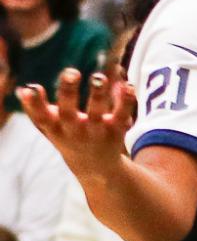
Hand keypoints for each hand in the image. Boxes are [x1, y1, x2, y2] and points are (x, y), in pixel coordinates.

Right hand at [17, 70, 136, 188]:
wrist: (97, 168)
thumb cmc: (68, 138)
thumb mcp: (50, 127)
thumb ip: (37, 110)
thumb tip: (24, 90)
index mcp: (55, 128)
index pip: (42, 117)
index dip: (35, 104)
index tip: (32, 88)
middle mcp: (75, 131)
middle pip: (69, 112)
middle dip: (69, 92)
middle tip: (71, 72)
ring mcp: (96, 132)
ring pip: (97, 113)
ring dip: (98, 94)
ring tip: (99, 77)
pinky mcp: (116, 132)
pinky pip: (122, 116)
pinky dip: (126, 102)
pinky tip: (129, 86)